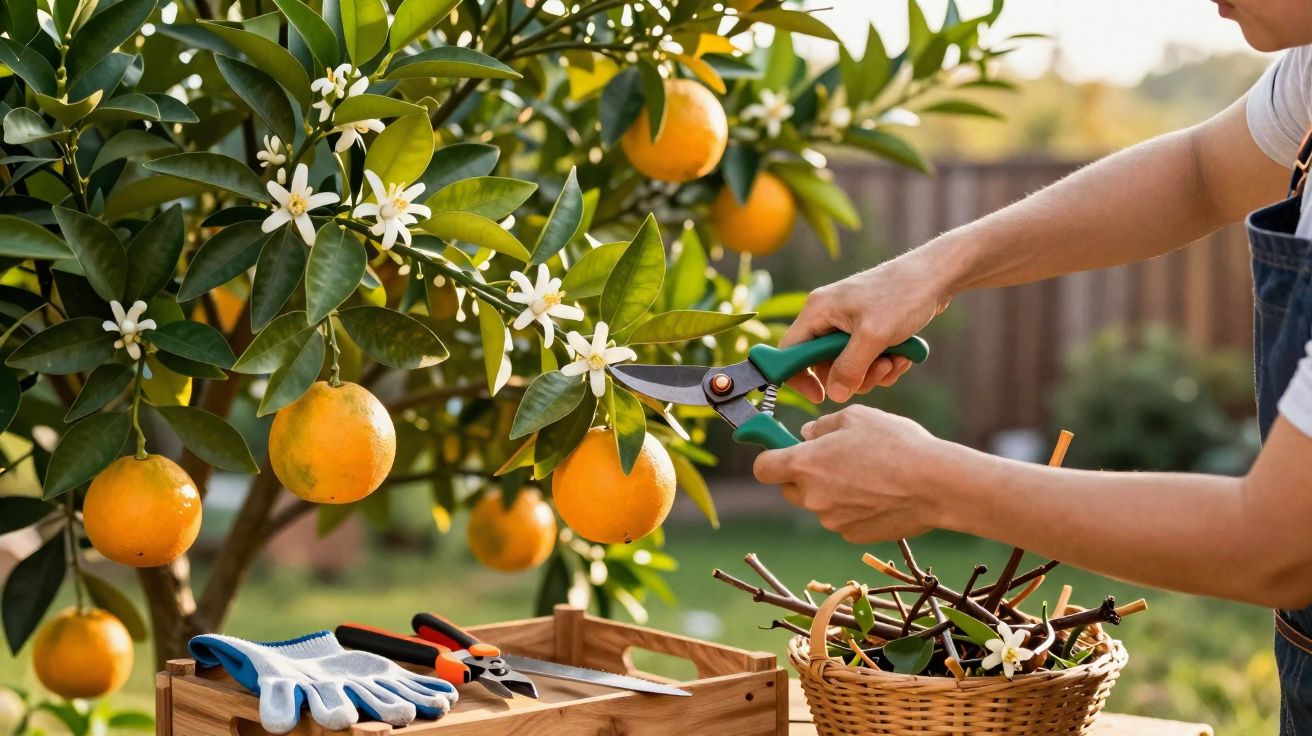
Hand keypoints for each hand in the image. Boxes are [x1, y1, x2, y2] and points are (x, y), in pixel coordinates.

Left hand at [752, 406, 959, 542]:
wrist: (935, 485)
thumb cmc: (895, 444)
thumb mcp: (856, 417)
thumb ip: (823, 426)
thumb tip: (807, 435)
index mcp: (804, 465)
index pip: (764, 468)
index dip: (771, 458)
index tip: (784, 450)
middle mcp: (811, 497)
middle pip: (791, 489)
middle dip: (804, 476)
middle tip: (834, 459)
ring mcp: (832, 520)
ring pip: (820, 504)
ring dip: (832, 492)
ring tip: (868, 474)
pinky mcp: (853, 536)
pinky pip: (843, 519)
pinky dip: (853, 508)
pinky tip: (880, 493)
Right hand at [783, 253, 951, 402]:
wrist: (936, 276)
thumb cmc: (903, 295)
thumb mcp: (874, 336)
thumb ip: (850, 368)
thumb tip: (834, 395)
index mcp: (818, 311)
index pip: (790, 352)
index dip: (799, 377)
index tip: (820, 396)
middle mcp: (828, 317)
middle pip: (823, 365)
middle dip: (853, 376)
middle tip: (879, 369)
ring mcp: (848, 324)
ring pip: (848, 366)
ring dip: (873, 372)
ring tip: (896, 360)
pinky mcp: (868, 329)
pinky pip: (866, 360)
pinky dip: (884, 364)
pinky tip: (903, 356)